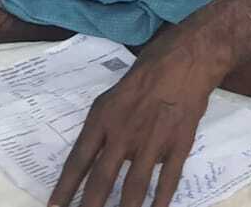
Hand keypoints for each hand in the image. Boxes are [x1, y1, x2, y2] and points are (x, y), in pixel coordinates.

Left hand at [49, 32, 220, 206]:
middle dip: (91, 206)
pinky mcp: (178, 144)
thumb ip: (103, 128)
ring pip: (134, 186)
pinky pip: (168, 179)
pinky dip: (160, 200)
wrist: (186, 59)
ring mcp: (152, 140)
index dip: (65, 188)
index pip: (78, 161)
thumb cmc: (146, 72)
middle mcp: (124, 132)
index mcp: (103, 118)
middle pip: (102, 179)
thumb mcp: (112, 96)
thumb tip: (95, 158)